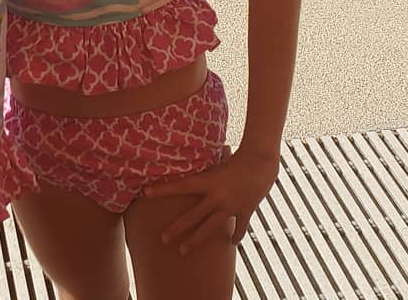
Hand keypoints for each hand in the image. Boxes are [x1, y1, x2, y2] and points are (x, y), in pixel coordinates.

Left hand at [145, 146, 279, 253]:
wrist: (261, 161)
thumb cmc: (239, 155)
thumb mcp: (220, 161)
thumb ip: (209, 170)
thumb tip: (196, 167)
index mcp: (209, 182)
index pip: (181, 186)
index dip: (163, 189)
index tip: (146, 192)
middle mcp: (217, 197)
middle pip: (193, 216)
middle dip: (177, 228)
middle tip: (163, 239)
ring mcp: (231, 207)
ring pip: (210, 228)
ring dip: (196, 240)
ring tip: (184, 251)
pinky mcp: (245, 211)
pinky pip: (239, 228)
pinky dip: (236, 236)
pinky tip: (231, 243)